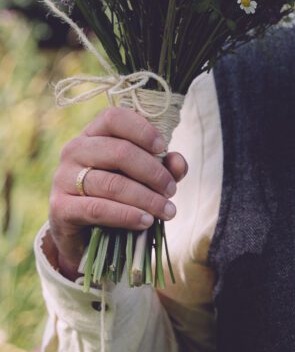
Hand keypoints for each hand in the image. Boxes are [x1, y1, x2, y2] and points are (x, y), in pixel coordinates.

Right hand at [48, 107, 187, 279]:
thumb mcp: (143, 177)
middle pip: (119, 151)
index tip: (163, 148)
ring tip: (167, 210)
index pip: (114, 117)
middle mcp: (75, 150)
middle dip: (152, 172)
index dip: (142, 130)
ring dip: (146, 198)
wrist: (83, 234)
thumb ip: (163, 166)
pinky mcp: (61, 207)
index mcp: (93, 134)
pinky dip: (126, 215)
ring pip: (111, 183)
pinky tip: (146, 221)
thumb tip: (178, 163)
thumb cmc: (117, 195)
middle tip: (171, 190)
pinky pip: (98, 208)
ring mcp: (63, 178)